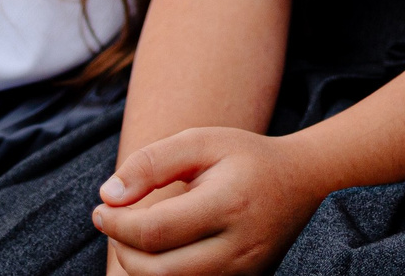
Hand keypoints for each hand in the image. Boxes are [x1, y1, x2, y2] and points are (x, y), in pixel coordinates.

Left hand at [93, 128, 324, 275]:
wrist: (301, 182)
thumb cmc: (244, 158)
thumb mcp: (201, 142)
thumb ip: (152, 163)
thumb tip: (109, 196)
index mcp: (227, 204)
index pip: (155, 231)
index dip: (117, 225)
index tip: (102, 209)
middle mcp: (238, 248)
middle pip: (159, 271)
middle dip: (123, 250)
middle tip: (113, 225)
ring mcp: (243, 273)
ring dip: (140, 268)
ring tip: (133, 237)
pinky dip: (164, 275)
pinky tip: (158, 251)